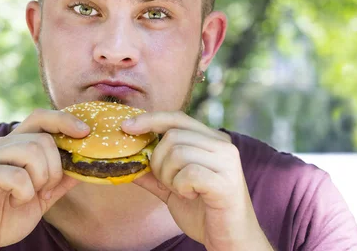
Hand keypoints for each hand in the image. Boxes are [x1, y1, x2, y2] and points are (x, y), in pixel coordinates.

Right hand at [0, 109, 89, 250]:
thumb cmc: (6, 215)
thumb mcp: (42, 196)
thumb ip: (61, 179)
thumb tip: (85, 164)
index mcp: (14, 144)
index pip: (41, 117)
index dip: (64, 120)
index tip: (85, 132)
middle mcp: (0, 144)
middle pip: (43, 139)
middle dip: (54, 168)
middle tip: (46, 189)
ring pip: (32, 152)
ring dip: (41, 180)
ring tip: (30, 195)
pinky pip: (18, 176)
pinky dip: (25, 193)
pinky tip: (15, 201)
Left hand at [122, 111, 272, 250]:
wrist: (230, 240)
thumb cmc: (203, 212)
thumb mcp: (172, 188)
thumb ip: (153, 173)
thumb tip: (127, 161)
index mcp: (212, 139)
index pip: (176, 118)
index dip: (149, 119)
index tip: (126, 126)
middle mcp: (223, 144)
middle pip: (172, 136)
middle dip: (158, 161)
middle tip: (168, 182)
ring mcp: (227, 161)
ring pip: (178, 153)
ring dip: (169, 177)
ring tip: (182, 191)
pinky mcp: (226, 181)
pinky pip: (188, 173)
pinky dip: (181, 187)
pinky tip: (192, 196)